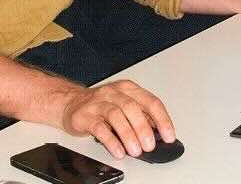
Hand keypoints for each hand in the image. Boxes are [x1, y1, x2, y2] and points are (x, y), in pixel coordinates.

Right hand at [58, 79, 175, 159]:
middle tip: (150, 145)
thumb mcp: (124, 104)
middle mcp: (115, 93)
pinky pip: (100, 128)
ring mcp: (99, 103)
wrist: (71, 103)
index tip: (169, 135)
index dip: (162, 119)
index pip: (150, 101)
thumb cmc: (102, 105)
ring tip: (136, 150)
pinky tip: (118, 151)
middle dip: (144, 128)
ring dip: (128, 135)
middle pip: (133, 108)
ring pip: (117, 116)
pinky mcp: (86, 116)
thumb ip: (140, 115)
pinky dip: (111, 141)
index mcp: (128, 89)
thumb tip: (158, 132)